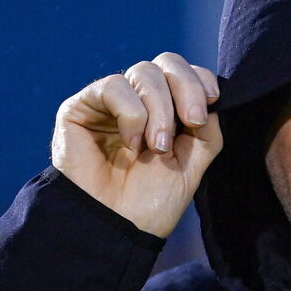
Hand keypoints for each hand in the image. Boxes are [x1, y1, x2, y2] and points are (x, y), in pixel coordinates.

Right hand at [51, 52, 222, 237]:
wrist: (118, 228)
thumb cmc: (153, 201)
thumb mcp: (194, 162)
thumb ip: (207, 127)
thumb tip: (209, 95)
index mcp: (166, 110)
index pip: (185, 72)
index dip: (200, 80)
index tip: (210, 105)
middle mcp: (138, 101)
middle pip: (167, 62)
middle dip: (186, 89)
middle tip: (191, 122)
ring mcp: (110, 103)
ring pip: (143, 72)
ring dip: (160, 109)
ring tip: (157, 147)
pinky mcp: (80, 108)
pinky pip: (113, 86)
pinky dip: (131, 114)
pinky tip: (131, 145)